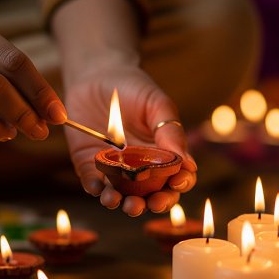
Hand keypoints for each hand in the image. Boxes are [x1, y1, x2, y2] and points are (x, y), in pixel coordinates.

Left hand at [63, 64, 196, 216]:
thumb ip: (170, 132)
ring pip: (124, 196)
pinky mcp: (90, 166)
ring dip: (125, 204)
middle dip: (154, 203)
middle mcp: (141, 168)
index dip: (180, 185)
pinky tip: (100, 189)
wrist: (96, 74)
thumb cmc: (133, 87)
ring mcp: (115, 170)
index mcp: (163, 155)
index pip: (177, 178)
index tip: (177, 183)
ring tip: (124, 202)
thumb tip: (188, 164)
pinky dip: (97, 190)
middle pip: (153, 194)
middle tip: (152, 203)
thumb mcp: (157, 105)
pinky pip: (94, 184)